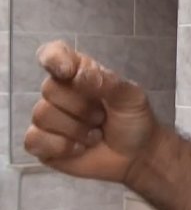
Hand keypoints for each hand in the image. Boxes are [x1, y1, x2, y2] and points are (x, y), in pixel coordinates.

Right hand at [24, 40, 158, 183]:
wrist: (137, 155)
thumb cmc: (133, 121)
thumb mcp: (131, 97)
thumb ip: (109, 82)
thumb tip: (80, 76)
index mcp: (80, 73)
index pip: (54, 54)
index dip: (53, 58)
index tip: (67, 71)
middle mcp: (60, 92)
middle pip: (50, 89)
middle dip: (82, 108)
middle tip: (102, 117)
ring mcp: (49, 118)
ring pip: (43, 115)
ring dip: (77, 130)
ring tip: (96, 134)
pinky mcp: (42, 144)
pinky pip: (34, 140)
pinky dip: (62, 146)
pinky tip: (80, 148)